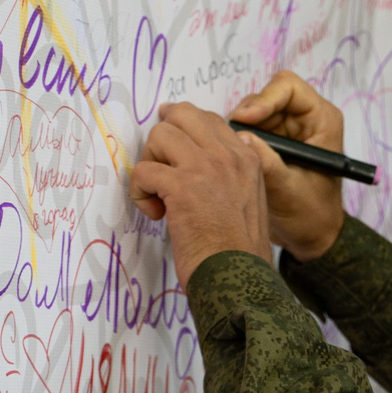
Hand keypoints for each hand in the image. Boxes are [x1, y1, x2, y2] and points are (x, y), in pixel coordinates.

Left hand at [127, 102, 272, 284]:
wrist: (240, 278)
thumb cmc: (240, 251)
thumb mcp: (251, 201)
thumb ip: (235, 173)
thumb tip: (217, 151)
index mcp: (248, 159)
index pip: (210, 119)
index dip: (182, 126)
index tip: (168, 145)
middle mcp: (229, 156)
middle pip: (182, 115)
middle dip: (162, 140)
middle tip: (159, 169)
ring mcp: (206, 168)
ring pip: (159, 136)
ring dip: (150, 164)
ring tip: (158, 195)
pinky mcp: (182, 187)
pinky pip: (143, 171)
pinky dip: (140, 193)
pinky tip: (156, 214)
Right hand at [228, 71, 347, 259]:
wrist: (310, 237)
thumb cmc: (312, 215)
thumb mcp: (290, 191)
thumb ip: (268, 164)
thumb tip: (242, 137)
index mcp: (321, 121)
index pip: (288, 87)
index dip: (264, 99)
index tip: (246, 120)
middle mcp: (302, 119)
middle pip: (264, 96)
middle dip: (245, 116)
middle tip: (229, 139)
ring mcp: (284, 129)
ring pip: (251, 112)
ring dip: (237, 129)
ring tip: (228, 153)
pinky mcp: (269, 142)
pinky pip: (245, 129)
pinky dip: (234, 139)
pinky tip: (228, 158)